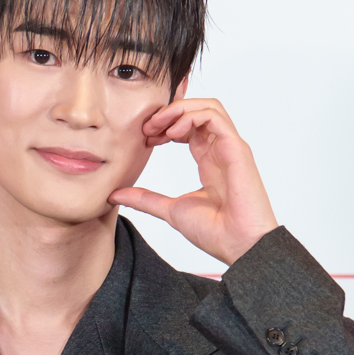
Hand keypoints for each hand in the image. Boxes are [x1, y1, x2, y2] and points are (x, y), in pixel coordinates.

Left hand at [110, 90, 278, 266]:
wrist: (239, 246)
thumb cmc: (215, 232)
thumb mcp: (170, 210)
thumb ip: (145, 199)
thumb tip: (114, 194)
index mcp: (209, 161)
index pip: (188, 127)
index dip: (164, 126)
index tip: (145, 138)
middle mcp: (221, 150)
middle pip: (198, 111)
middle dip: (169, 112)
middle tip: (147, 127)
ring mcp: (230, 148)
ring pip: (209, 107)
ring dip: (180, 109)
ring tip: (159, 125)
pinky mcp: (237, 149)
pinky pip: (215, 117)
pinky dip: (192, 116)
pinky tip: (174, 133)